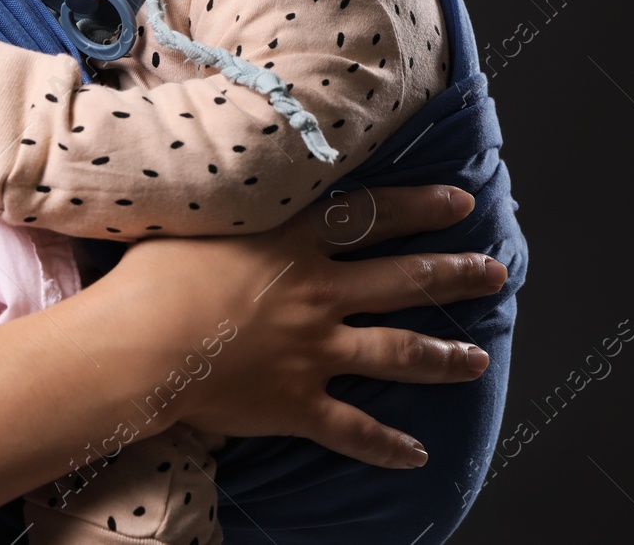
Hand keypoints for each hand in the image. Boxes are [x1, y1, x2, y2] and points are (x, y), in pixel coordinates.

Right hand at [90, 183, 502, 467]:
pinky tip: (417, 455)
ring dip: (443, 357)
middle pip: (404, 279)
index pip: (372, 216)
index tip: (460, 202)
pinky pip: (353, 430)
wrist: (138, 345)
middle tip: (495, 272)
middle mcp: (317, 292)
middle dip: (455, 274)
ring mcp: (313, 350)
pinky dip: (386, 445)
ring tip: (478, 360)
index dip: (421, 207)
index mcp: (292, 241)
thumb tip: (226, 178)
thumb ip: (227, 205)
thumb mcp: (193, 217)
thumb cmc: (149, 276)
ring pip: (397, 351)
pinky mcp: (297, 402)